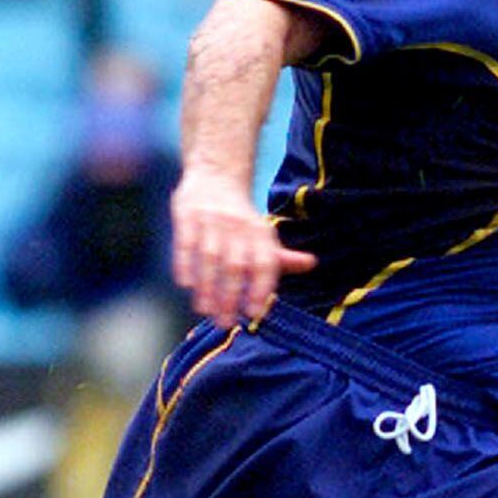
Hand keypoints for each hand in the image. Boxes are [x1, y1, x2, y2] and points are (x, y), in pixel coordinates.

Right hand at [171, 167, 316, 326]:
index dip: (261, 288)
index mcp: (260, 234)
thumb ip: (282, 255)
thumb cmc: (242, 218)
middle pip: (236, 266)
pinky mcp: (187, 215)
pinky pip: (186, 242)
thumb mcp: (264, 234)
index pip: (265, 264)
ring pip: (210, 257)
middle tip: (225, 322)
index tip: (255, 314)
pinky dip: (186, 263)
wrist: (216, 175)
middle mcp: (238, 227)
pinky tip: (186, 285)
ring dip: (207, 286)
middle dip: (230, 296)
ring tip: (204, 310)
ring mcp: (212, 220)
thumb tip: (312, 264)